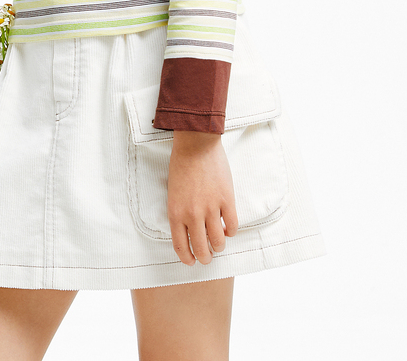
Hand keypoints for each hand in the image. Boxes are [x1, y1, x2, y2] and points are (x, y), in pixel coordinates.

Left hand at [167, 132, 238, 264]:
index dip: (188, 259)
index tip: (192, 261)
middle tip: (208, 257)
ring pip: (218, 241)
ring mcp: (211, 208)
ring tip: (219, 243)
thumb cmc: (182, 165)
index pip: (181, 247)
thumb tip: (191, 230)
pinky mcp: (226, 200)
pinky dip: (231, 231)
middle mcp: (193, 214)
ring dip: (219, 246)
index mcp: (176, 213)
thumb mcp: (173, 193)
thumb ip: (181, 213)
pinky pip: (232, 225)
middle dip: (206, 257)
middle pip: (202, 249)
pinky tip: (228, 228)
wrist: (195, 144)